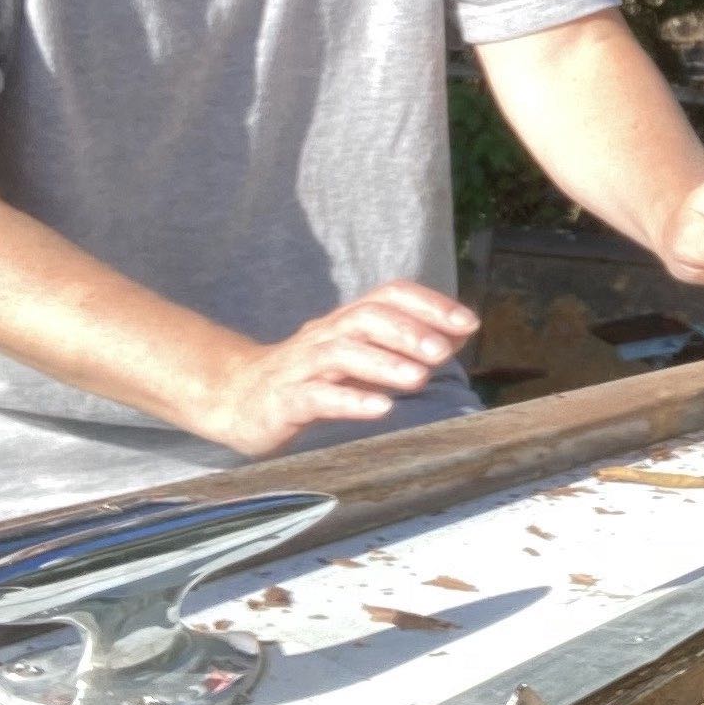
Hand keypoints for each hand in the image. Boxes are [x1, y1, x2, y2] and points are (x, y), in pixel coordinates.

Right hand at [178, 280, 478, 457]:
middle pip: (367, 318)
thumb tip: (456, 336)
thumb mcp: (360, 359)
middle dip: (409, 331)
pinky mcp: (285, 400)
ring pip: (343, 353)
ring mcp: (303, 366)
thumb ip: (404, 346)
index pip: (389, 296)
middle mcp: (325, 335)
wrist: (235, 398)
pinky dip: (351, 400)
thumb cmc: (311, 378)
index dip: (429, 304)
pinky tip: (381, 409)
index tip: (468, 323)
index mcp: (346, 322)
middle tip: (443, 351)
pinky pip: (318, 396)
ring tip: (419, 377)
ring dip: (385, 362)